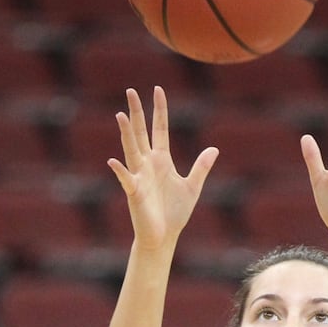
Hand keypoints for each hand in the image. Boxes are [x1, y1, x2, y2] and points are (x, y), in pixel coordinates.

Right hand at [108, 86, 218, 250]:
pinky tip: (113, 161)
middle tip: (130, 91)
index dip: (159, 110)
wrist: (164, 236)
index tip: (158, 90)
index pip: (159, 129)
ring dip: (126, 134)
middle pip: (141, 133)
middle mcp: (148, 164)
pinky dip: (120, 171)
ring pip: (131, 150)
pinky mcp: (134, 193)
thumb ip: (201, 167)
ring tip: (120, 115)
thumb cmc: (175, 213)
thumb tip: (214, 149)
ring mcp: (139, 176)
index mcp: (162, 160)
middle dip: (136, 113)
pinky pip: (126, 179)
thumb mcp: (192, 187)